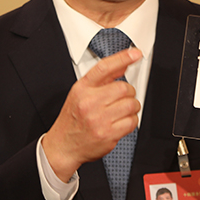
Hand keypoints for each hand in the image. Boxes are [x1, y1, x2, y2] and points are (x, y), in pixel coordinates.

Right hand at [42, 48, 141, 181]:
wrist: (64, 145)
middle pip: (124, 88)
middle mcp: (89, 103)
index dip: (122, 58)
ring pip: (131, 105)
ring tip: (121, 112)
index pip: (104, 68)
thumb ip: (103, 79)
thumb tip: (122, 65)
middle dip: (128, 93)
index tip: (135, 53)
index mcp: (82, 89)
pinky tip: (120, 122)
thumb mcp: (81, 94)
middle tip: (122, 99)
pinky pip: (132, 122)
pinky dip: (130, 121)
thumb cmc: (72, 119)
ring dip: (131, 108)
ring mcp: (99, 119)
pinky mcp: (108, 134)